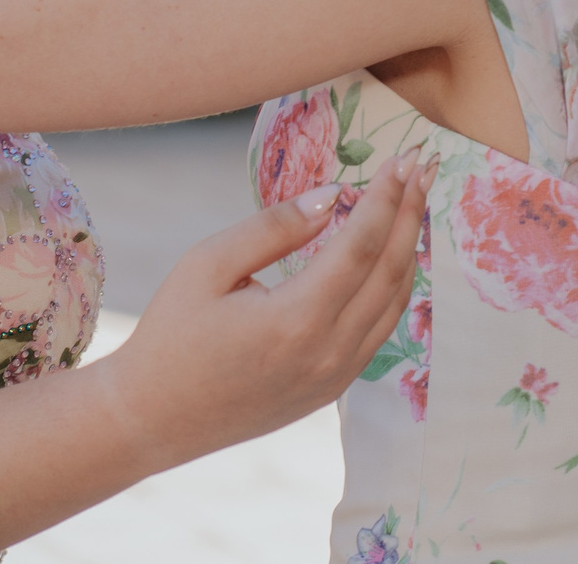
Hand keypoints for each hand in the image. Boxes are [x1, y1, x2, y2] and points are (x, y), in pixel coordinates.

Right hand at [97, 152, 429, 471]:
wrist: (153, 419)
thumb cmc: (171, 334)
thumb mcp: (207, 265)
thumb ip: (273, 228)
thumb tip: (333, 195)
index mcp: (296, 320)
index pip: (361, 245)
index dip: (385, 197)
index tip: (402, 158)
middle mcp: (328, 353)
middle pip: (390, 271)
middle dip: (410, 213)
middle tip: (423, 166)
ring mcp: (335, 378)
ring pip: (394, 303)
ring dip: (408, 247)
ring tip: (413, 201)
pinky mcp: (331, 389)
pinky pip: (379, 330)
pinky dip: (393, 285)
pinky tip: (391, 254)